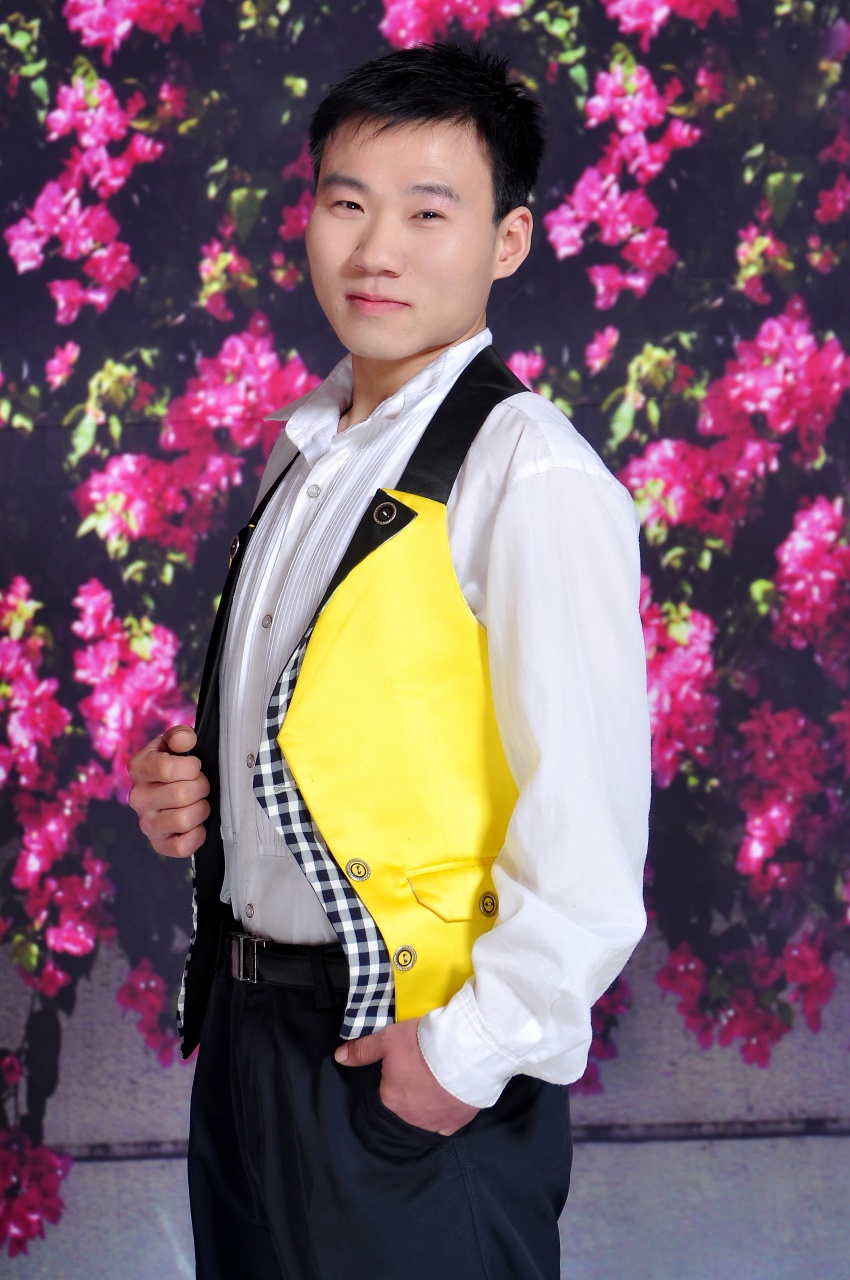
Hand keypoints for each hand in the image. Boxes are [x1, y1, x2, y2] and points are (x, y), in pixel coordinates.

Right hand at [127, 724, 209, 858]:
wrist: (172, 789)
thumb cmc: (176, 765)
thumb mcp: (175, 744)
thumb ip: (180, 736)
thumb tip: (185, 741)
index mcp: (138, 769)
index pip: (167, 768)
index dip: (191, 766)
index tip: (194, 766)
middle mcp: (137, 798)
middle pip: (182, 794)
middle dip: (202, 787)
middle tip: (201, 785)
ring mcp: (146, 824)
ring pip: (185, 819)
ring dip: (202, 809)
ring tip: (199, 803)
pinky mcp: (159, 845)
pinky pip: (183, 847)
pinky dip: (197, 835)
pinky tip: (197, 824)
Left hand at [334, 1018, 478, 1134]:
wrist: (467, 1051)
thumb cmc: (424, 1046)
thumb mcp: (388, 1039)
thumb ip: (363, 1050)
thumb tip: (339, 1057)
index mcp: (390, 1102)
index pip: (381, 1097)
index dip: (388, 1082)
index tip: (397, 1071)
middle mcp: (409, 1120)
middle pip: (402, 1110)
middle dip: (406, 1096)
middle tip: (415, 1076)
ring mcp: (434, 1125)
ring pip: (423, 1119)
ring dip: (424, 1106)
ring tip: (431, 1086)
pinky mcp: (455, 1123)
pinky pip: (444, 1125)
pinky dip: (443, 1114)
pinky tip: (445, 1101)